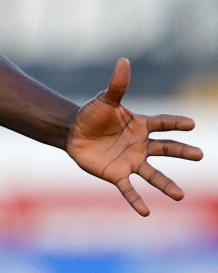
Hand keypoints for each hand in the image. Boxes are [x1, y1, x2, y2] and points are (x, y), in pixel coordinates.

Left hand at [67, 58, 202, 215]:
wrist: (73, 134)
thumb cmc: (92, 115)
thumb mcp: (104, 100)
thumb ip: (117, 84)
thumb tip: (123, 60)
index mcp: (141, 125)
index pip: (163, 124)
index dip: (176, 123)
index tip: (191, 124)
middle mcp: (141, 145)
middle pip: (166, 149)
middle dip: (182, 152)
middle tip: (199, 154)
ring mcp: (131, 161)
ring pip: (153, 174)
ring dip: (166, 185)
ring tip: (180, 196)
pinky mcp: (117, 174)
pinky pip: (129, 189)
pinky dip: (136, 200)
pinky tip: (146, 213)